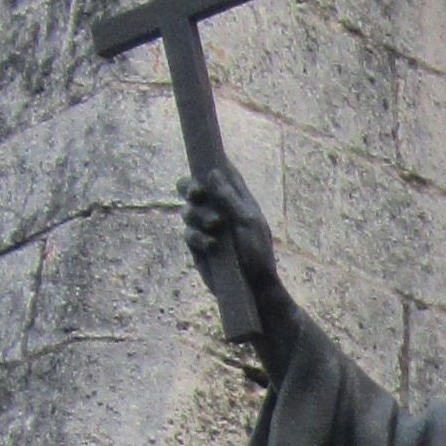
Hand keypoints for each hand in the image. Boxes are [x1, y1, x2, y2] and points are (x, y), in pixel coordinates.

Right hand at [182, 161, 280, 291]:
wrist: (254, 287)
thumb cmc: (257, 253)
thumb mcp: (247, 221)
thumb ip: (229, 197)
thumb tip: (213, 172)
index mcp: (236, 199)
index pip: (222, 174)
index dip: (211, 163)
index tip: (202, 158)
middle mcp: (219, 209)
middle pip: (193, 189)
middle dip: (190, 188)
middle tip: (197, 193)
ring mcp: (206, 227)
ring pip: (188, 210)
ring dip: (198, 215)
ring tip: (216, 226)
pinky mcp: (198, 246)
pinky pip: (188, 234)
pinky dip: (198, 237)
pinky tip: (211, 245)